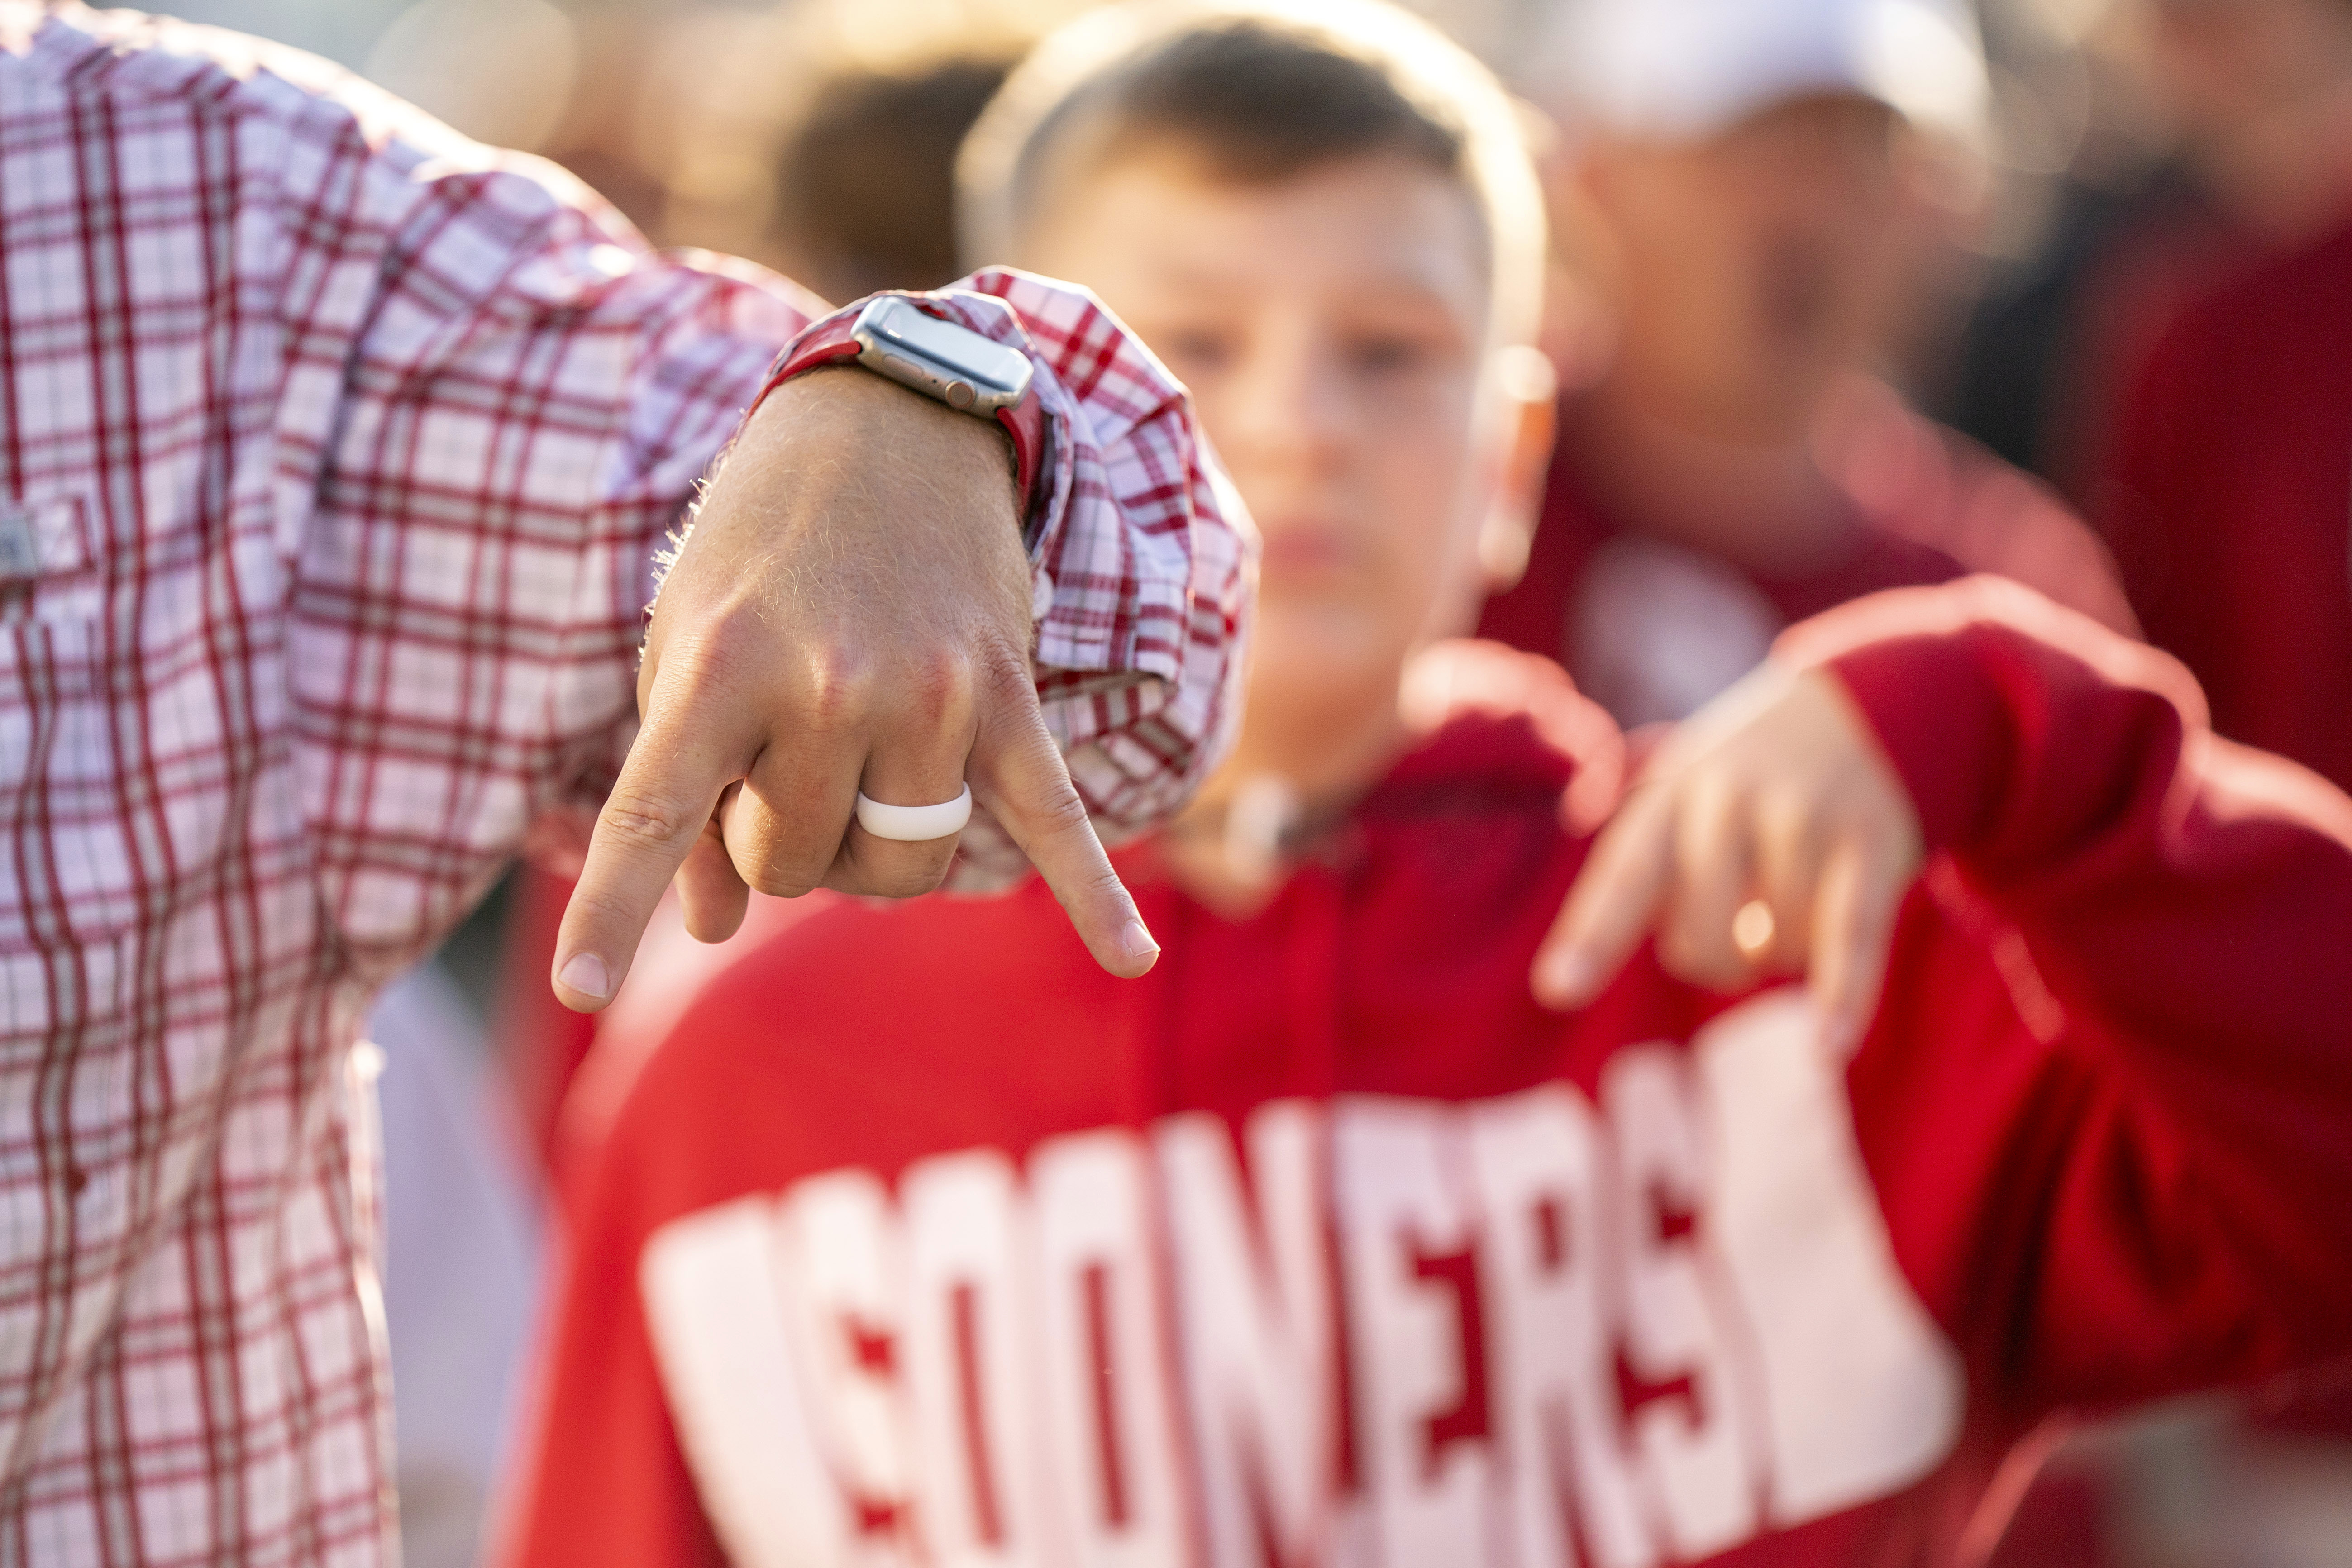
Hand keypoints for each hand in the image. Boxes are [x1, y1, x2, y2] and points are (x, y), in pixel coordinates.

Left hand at [549, 369, 1158, 1010]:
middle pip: (792, 863)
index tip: (579, 989)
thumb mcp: (687, 649)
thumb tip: (711, 928)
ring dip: (866, 851)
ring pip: (896, 868)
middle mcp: (828, 685)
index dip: (613, 912)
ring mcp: (930, 697)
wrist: (887, 425)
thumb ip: (686, 788)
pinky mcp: (1007, 699)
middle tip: (773, 758)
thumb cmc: (760, 550)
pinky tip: (1131, 955)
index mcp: (722, 663)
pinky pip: (1057, 820)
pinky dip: (1094, 895)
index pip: (655, 814)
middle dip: (774, 838)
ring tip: (851, 772)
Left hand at [1533, 664, 1922, 1053]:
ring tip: (1792, 903)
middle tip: (1740, 928)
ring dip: (1783, 953)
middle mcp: (1731, 799)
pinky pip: (1849, 937)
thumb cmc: (1754, 779)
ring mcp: (1805, 818)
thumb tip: (1631, 965)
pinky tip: (1830, 1045)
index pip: (1626, 874)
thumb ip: (1656, 875)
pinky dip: (1843, 995)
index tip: (1558, 989)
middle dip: (1716, 958)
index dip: (1593, 935)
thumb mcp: (1689, 797)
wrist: (1865, 704)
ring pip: (1776, 948)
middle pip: (1700, 936)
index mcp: (1671, 793)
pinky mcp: (1872, 843)